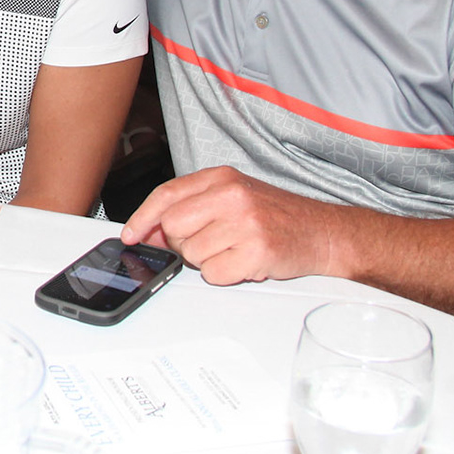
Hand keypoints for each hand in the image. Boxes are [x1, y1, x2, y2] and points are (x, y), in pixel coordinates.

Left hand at [120, 166, 340, 286]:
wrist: (323, 232)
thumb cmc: (275, 216)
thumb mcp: (232, 198)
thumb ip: (191, 208)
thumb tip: (150, 230)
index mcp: (221, 177)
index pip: (166, 195)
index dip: (142, 218)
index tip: (130, 235)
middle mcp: (232, 195)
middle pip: (173, 226)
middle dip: (183, 242)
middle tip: (210, 242)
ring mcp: (245, 222)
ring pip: (192, 254)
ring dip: (208, 261)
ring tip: (234, 250)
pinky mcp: (257, 251)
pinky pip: (215, 274)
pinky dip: (226, 275)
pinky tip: (244, 262)